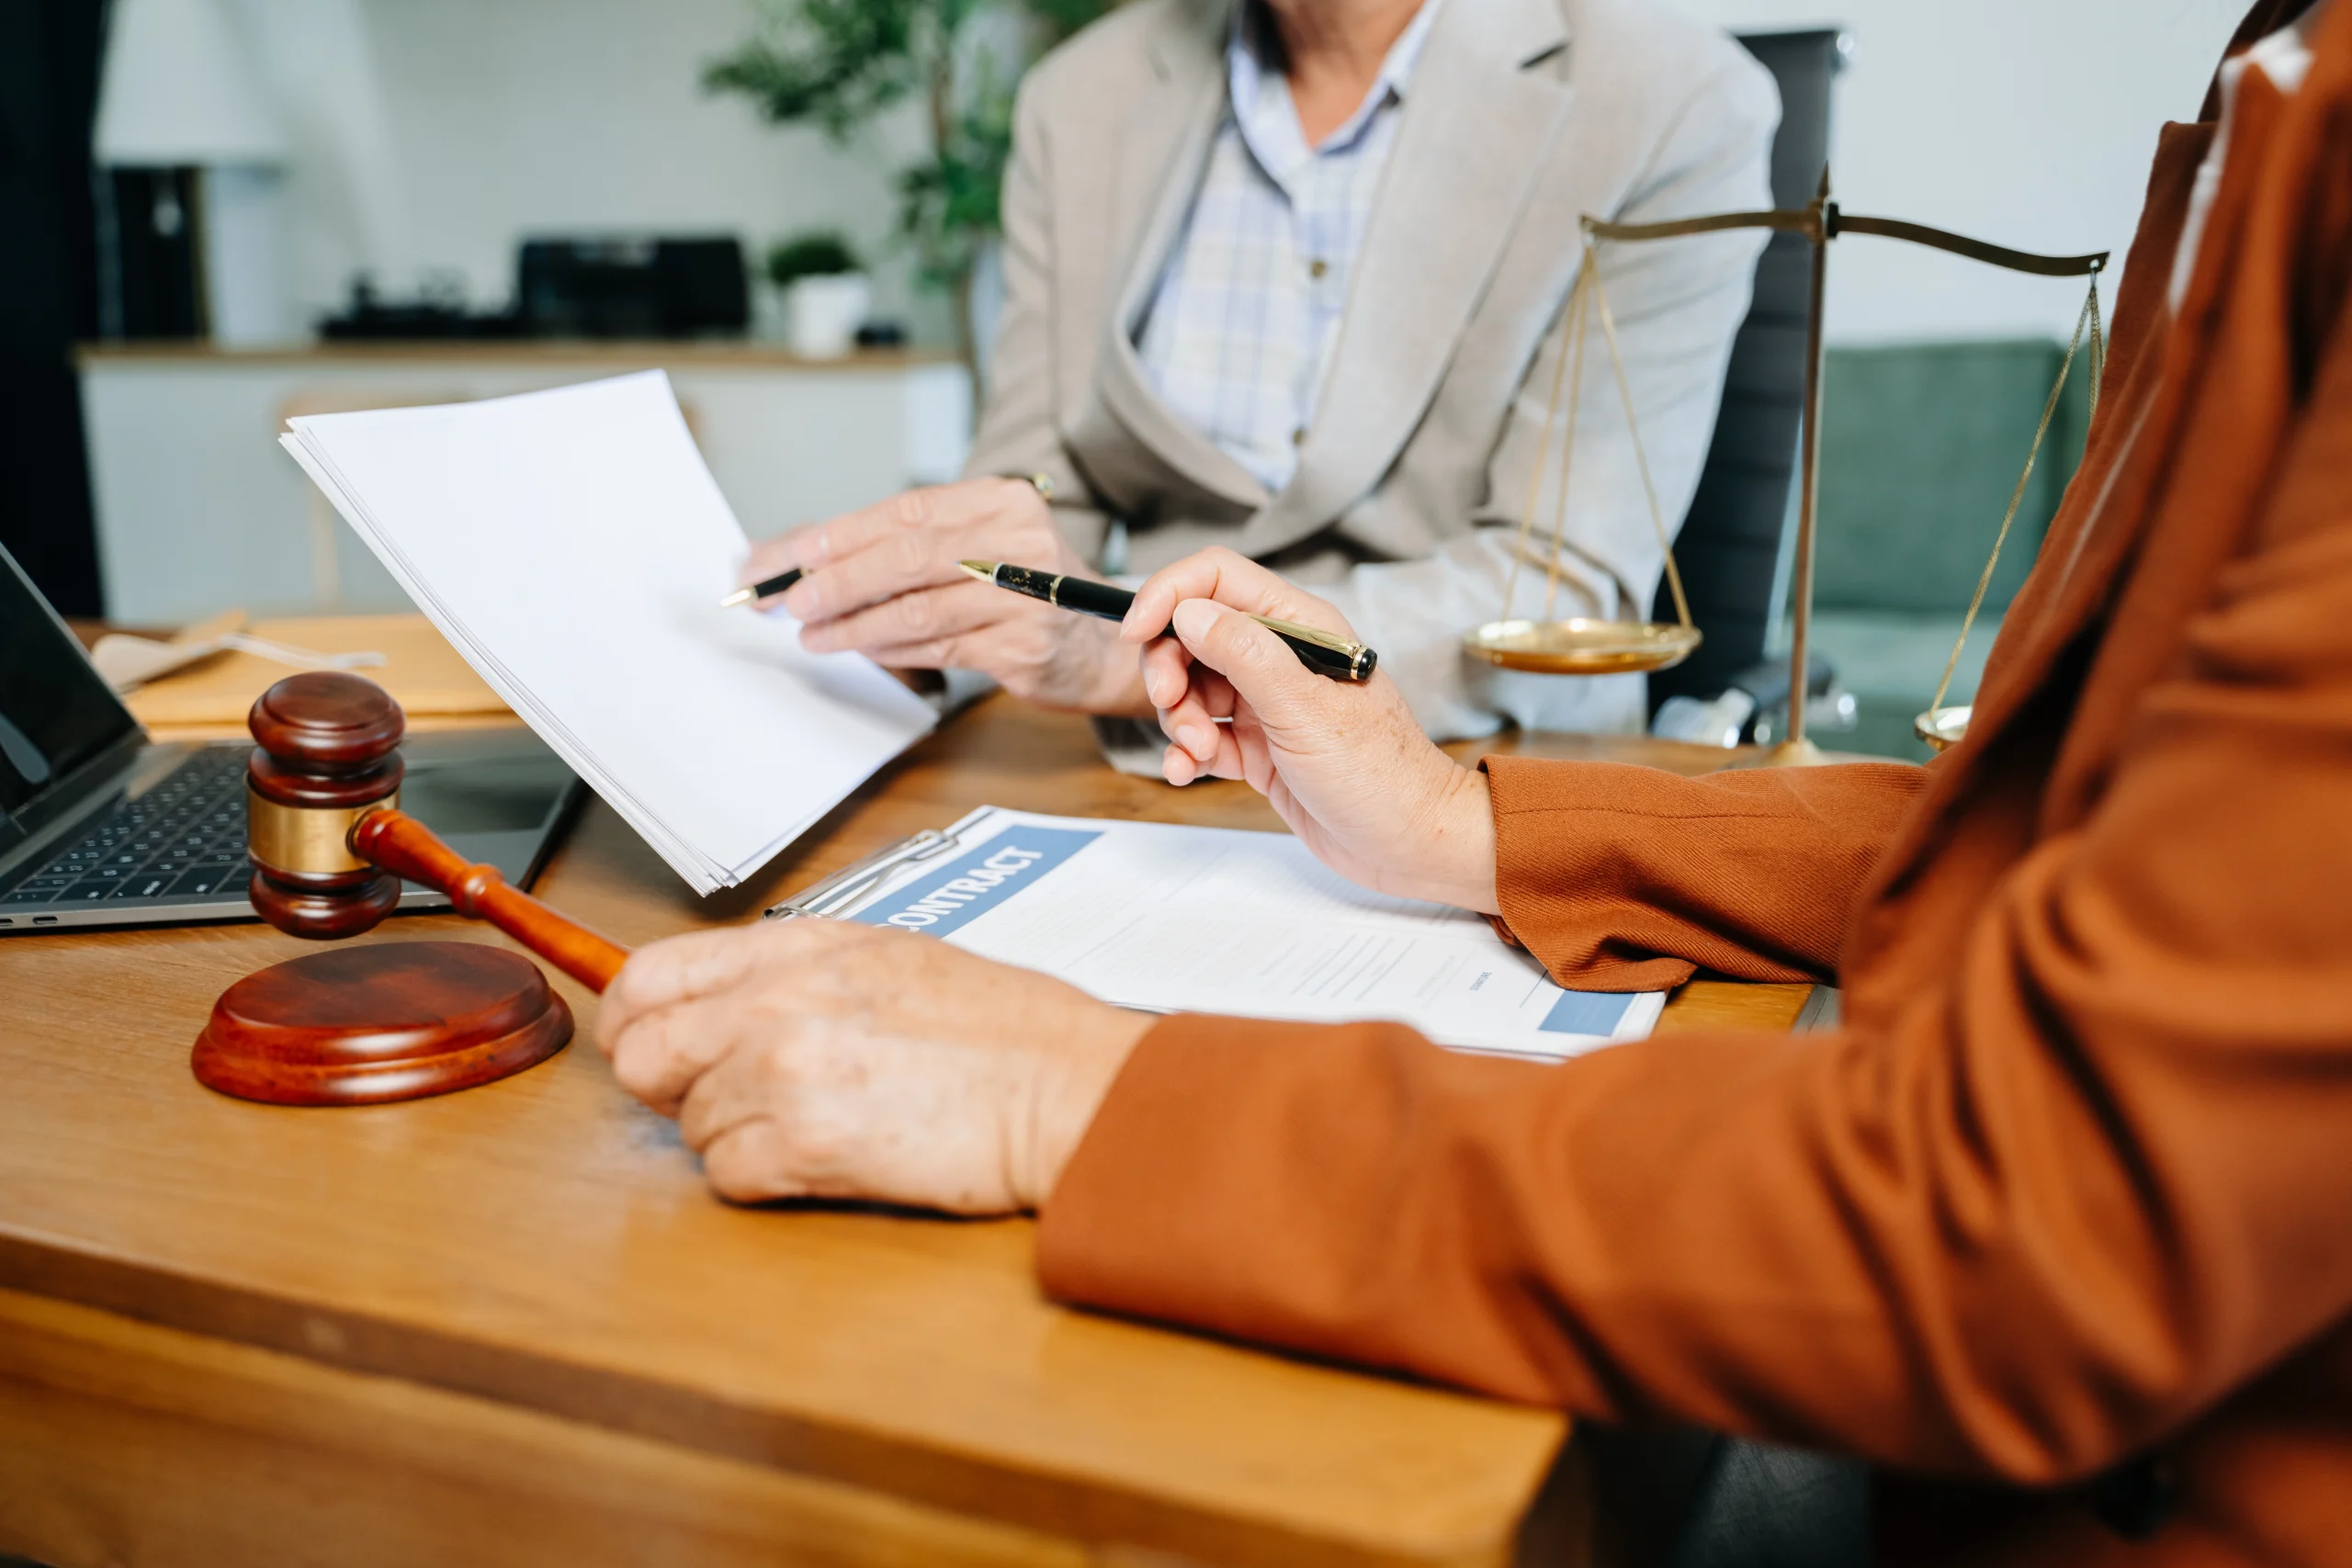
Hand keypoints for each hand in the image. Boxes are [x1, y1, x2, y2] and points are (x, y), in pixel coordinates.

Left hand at [597, 918, 1152, 1211]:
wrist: (1064, 1087)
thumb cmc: (1004, 1030)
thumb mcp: (888, 957)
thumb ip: (794, 971)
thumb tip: (718, 1004)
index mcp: (799, 949)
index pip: (650, 976)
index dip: (632, 1020)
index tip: (646, 1044)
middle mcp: (778, 1002)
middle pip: (644, 1055)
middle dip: (670, 1087)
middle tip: (722, 1098)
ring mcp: (786, 1072)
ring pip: (689, 1125)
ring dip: (736, 1136)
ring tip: (812, 1125)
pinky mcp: (806, 1146)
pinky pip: (727, 1178)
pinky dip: (762, 1180)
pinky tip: (820, 1161)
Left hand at [738, 478, 1147, 713]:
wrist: (1102, 645)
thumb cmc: (1025, 593)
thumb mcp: (975, 549)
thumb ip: (901, 546)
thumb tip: (802, 554)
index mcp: (1000, 500)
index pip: (904, 510)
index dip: (838, 534)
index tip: (787, 556)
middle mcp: (1018, 539)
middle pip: (905, 555)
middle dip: (836, 579)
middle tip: (790, 600)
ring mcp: (1025, 594)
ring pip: (916, 607)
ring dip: (853, 623)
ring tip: (812, 632)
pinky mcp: (1023, 646)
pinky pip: (937, 647)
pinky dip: (890, 649)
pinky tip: (860, 648)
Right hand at [1121, 549, 1499, 913]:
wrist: (1409, 844)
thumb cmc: (1379, 774)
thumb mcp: (1305, 710)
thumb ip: (1245, 655)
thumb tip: (1188, 612)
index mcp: (1300, 627)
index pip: (1216, 579)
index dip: (1168, 595)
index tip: (1135, 633)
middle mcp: (1280, 657)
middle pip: (1191, 633)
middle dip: (1168, 668)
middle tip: (1172, 705)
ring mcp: (1266, 703)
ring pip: (1190, 688)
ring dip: (1178, 719)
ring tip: (1199, 752)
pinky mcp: (1257, 747)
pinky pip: (1200, 735)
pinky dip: (1186, 752)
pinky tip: (1188, 772)